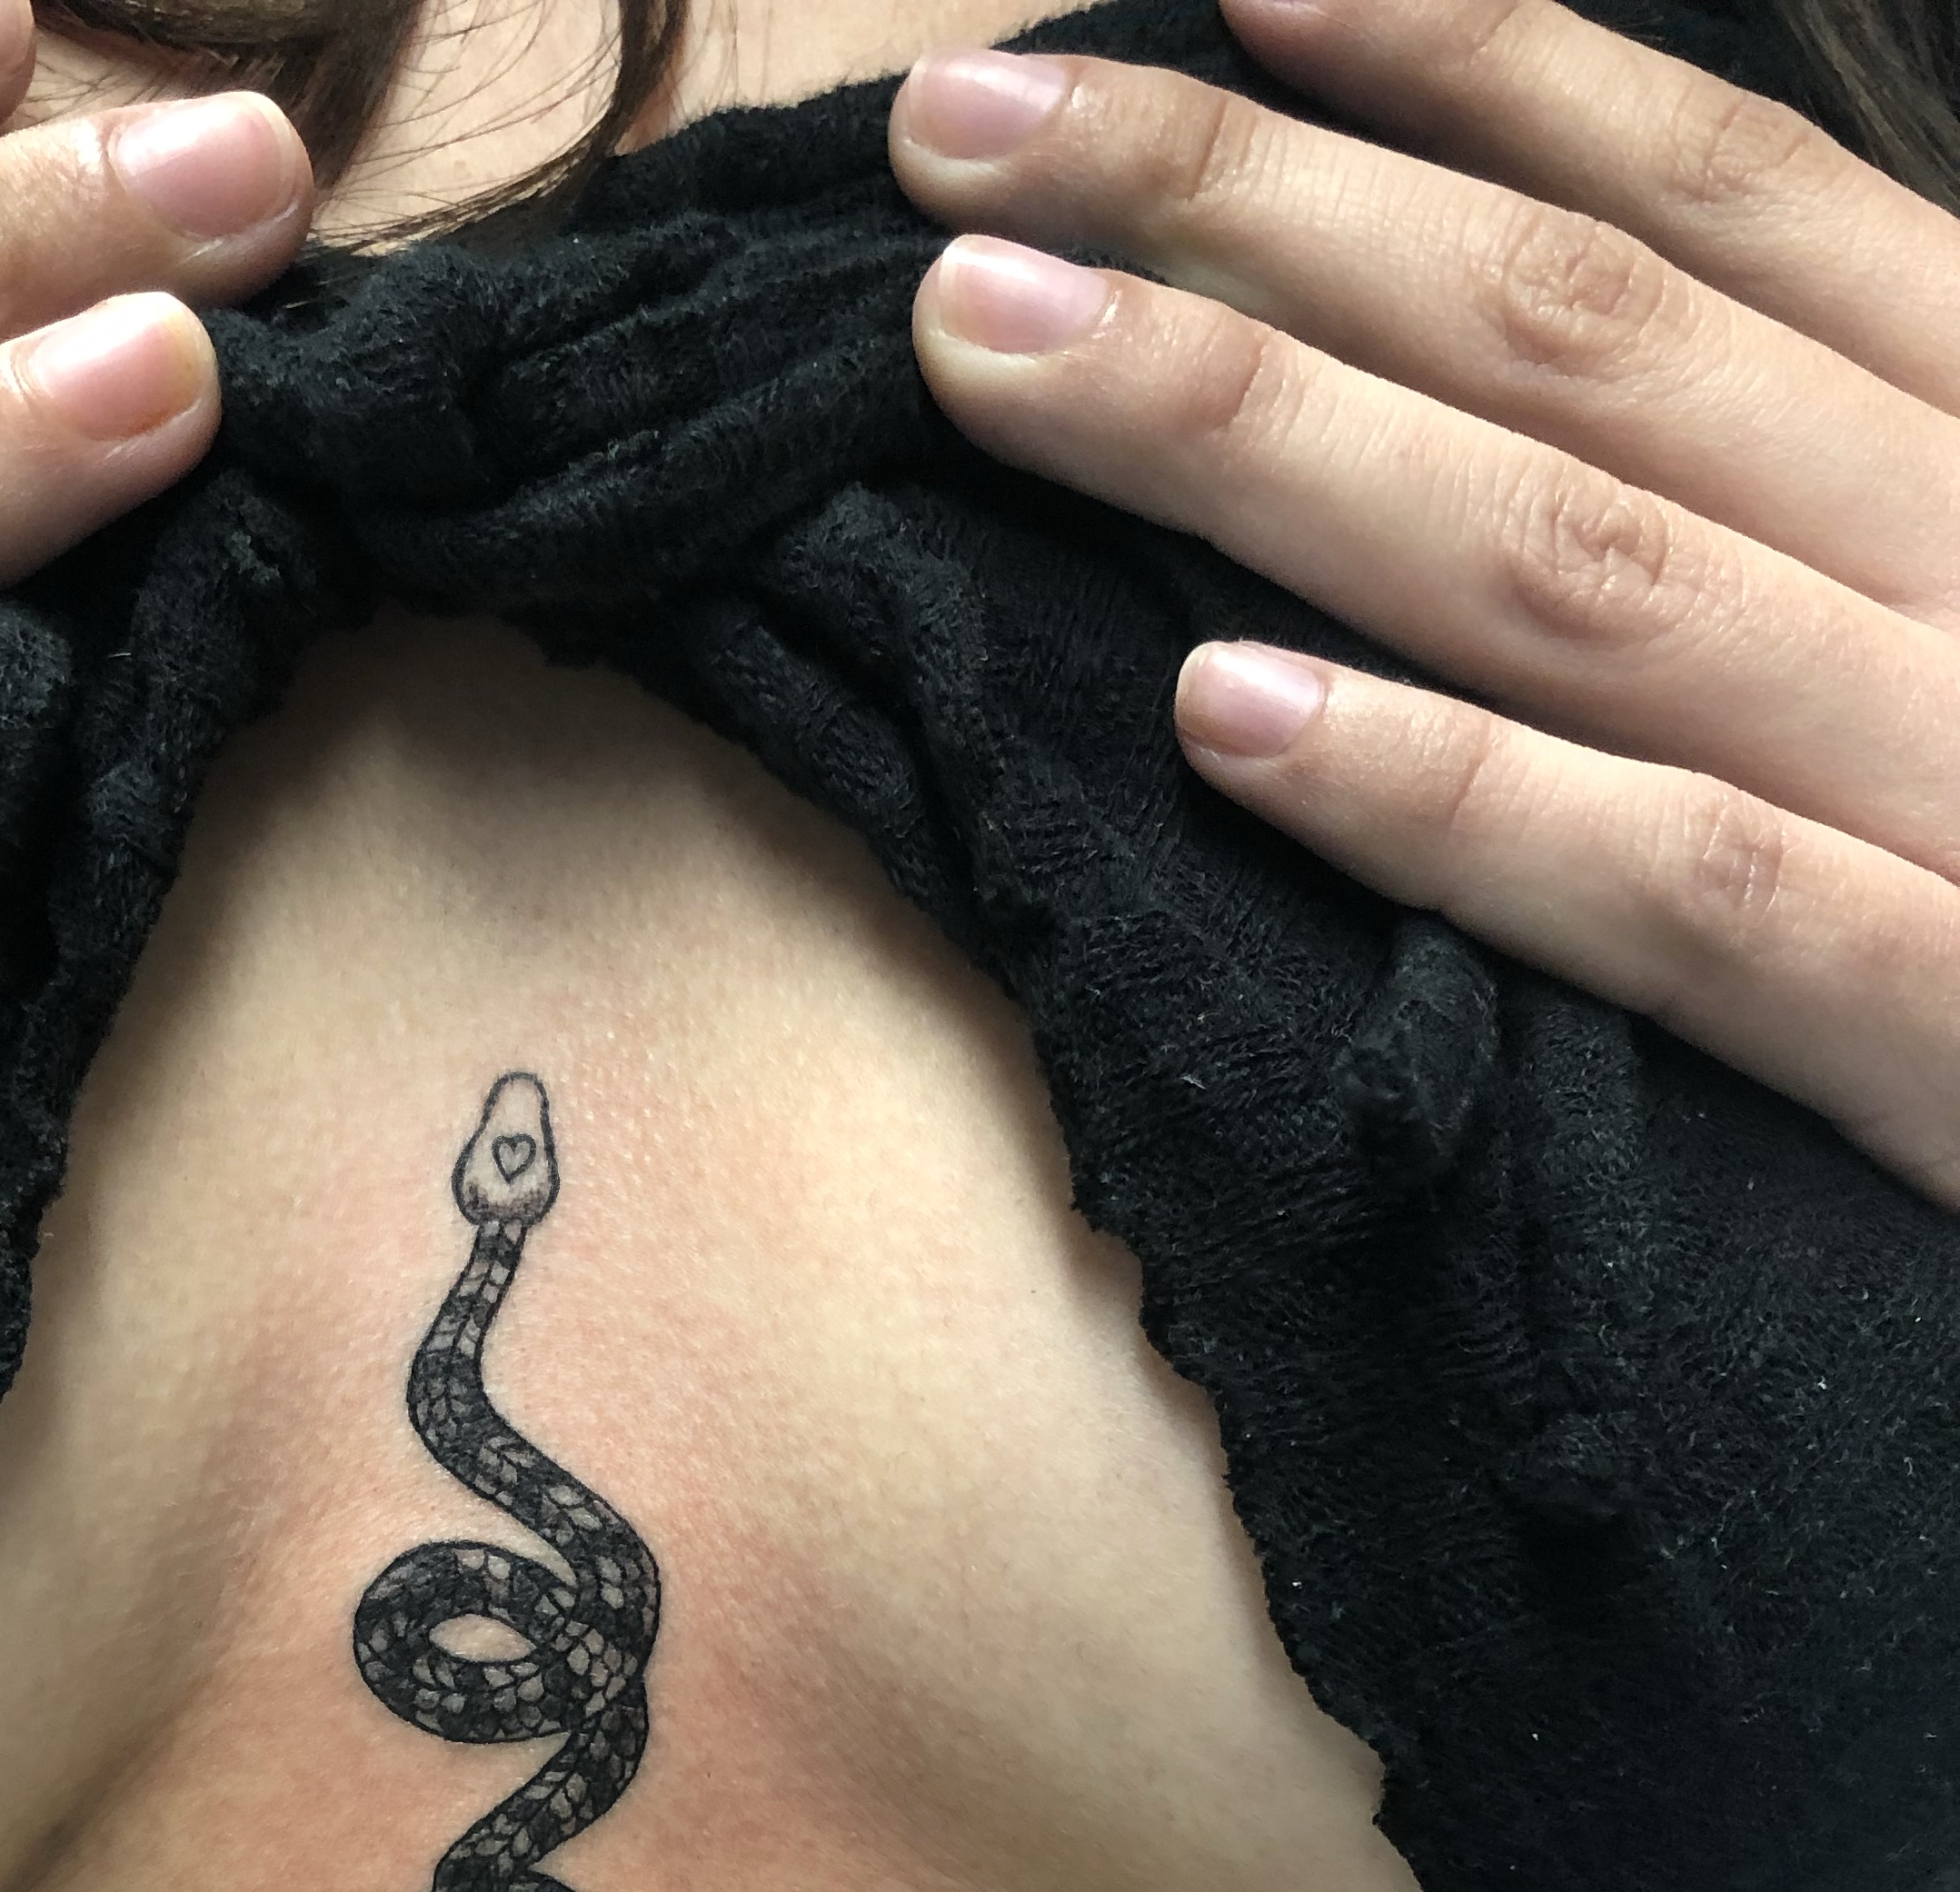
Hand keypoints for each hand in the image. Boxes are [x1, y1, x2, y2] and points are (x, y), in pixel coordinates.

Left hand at [892, 0, 1959, 1208]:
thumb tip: (1578, 378)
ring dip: (1272, 445)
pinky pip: (1694, 903)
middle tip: (955, 139)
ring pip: (1595, 572)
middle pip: (1590, 345)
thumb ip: (1841, 501)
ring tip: (992, 358)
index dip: (1474, 72)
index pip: (1730, 207)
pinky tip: (1232, 723)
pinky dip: (1467, 807)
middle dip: (1257, 215)